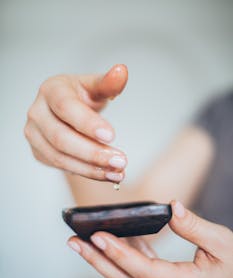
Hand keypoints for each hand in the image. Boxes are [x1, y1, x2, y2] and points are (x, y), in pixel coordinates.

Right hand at [24, 64, 127, 181]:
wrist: (67, 112)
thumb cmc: (81, 97)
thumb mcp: (95, 87)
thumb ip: (108, 83)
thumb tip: (121, 71)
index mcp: (51, 90)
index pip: (66, 107)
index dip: (87, 123)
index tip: (111, 136)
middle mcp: (37, 112)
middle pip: (61, 138)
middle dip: (93, 153)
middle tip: (120, 161)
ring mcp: (35, 135)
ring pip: (60, 157)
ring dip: (91, 168)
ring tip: (118, 172)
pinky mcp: (39, 152)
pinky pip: (62, 167)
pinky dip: (86, 172)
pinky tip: (107, 174)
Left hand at [67, 201, 232, 277]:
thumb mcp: (223, 243)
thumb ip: (195, 226)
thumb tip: (171, 207)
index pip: (141, 269)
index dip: (117, 253)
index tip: (97, 236)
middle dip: (95, 260)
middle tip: (73, 242)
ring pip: (125, 277)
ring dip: (102, 260)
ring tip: (83, 242)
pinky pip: (136, 271)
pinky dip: (122, 256)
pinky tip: (117, 239)